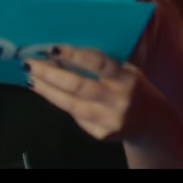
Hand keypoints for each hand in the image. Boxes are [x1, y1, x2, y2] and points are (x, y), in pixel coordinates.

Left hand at [23, 46, 155, 142]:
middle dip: (50, 74)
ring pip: (71, 104)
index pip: (97, 63)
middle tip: (31, 64)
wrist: (151, 122)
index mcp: (126, 78)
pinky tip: (50, 94)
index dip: (74, 55)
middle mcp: (118, 99)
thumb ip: (103, 64)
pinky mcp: (102, 133)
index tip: (52, 48)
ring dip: (48, 91)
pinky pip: (77, 117)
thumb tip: (65, 54)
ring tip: (32, 79)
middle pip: (78, 86)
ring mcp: (109, 119)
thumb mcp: (127, 70)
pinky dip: (62, 104)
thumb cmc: (135, 88)